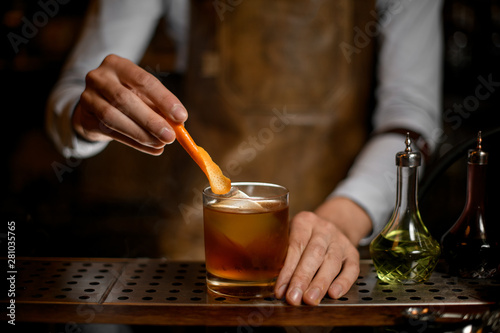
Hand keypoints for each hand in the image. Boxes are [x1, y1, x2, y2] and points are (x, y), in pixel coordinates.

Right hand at [73, 54, 187, 154]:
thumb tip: (178, 123)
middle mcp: (99, 77)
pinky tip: (151, 148)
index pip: (143, 80)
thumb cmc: (127, 97)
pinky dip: (134, 142)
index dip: (164, 99)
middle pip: (125, 99)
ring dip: (141, 134)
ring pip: (113, 117)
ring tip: (161, 144)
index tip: (181, 117)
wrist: (95, 106)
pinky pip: (110, 132)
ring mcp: (88, 97)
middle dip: (151, 120)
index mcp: (117, 65)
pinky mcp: (85, 118)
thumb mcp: (142, 95)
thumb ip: (158, 107)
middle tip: (170, 136)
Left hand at [274, 197, 371, 305]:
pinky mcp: (353, 253)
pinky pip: (351, 269)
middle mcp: (324, 229)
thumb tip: (274, 282)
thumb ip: (282, 253)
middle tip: (294, 297)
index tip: (280, 289)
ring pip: (332, 262)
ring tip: (310, 299)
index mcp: (305, 221)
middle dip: (302, 278)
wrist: (333, 224)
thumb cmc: (304, 236)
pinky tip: (333, 294)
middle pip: (314, 254)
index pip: (295, 245)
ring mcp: (340, 240)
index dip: (287, 270)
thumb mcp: (290, 234)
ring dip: (320, 283)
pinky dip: (343, 282)